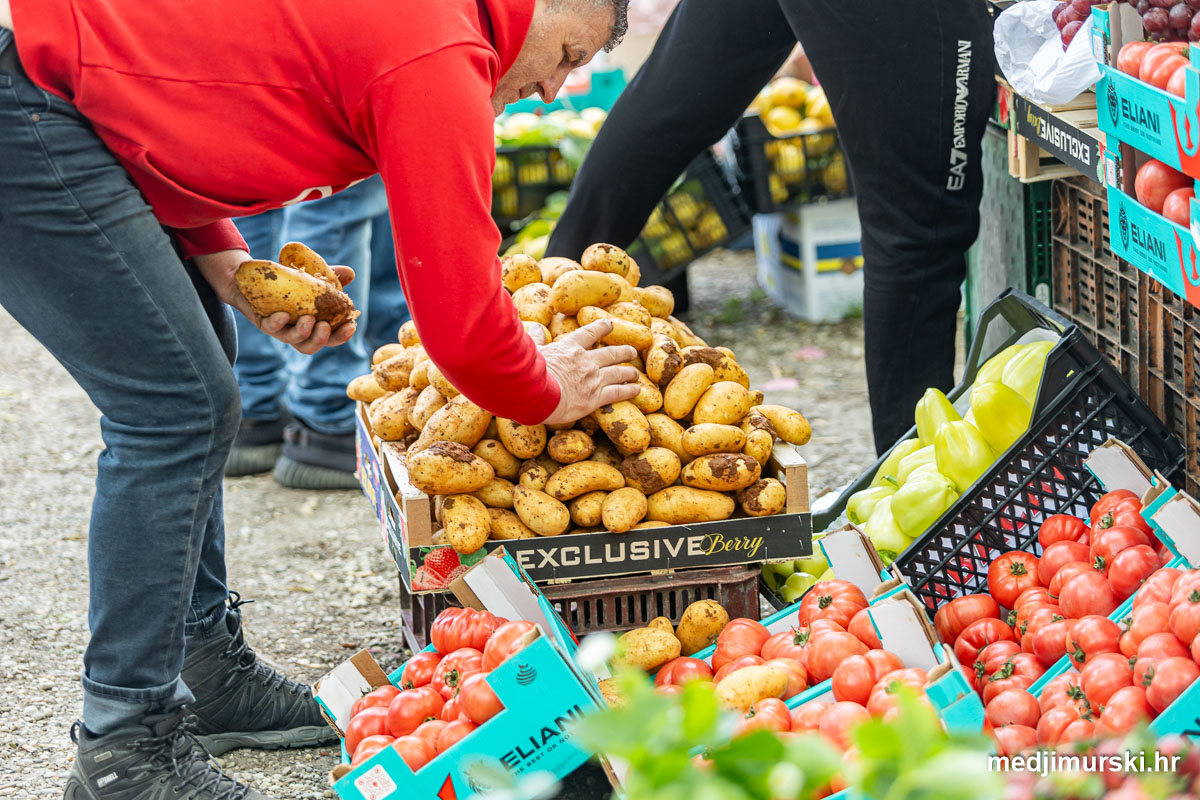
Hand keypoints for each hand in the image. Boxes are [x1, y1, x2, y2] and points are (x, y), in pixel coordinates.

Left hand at [194, 249, 357, 354]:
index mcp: (311, 325)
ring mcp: (279, 328)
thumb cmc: (286, 282)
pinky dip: (278, 323)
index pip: (329, 337)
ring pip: (292, 340)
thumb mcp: (311, 277)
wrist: (251, 278)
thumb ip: (331, 277)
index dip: (341, 336)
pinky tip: (284, 315)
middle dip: (320, 340)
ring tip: (309, 320)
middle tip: (325, 326)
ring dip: (302, 333)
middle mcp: (295, 331)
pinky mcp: (261, 321)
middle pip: (310, 347)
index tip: (350, 326)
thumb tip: (350, 274)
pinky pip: (270, 327)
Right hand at [539, 320, 641, 424]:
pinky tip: (636, 389)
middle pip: (611, 353)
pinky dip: (629, 390)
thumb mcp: (532, 351)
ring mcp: (593, 379)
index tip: (609, 324)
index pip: (590, 333)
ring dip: (629, 372)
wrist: (536, 393)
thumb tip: (534, 326)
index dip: (601, 327)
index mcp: (570, 347)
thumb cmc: (530, 372)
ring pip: (618, 372)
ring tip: (635, 373)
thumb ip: (536, 339)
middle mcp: (586, 361)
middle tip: (631, 351)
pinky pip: (618, 392)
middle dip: (624, 352)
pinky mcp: (595, 398)